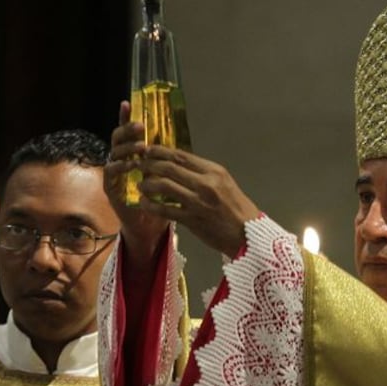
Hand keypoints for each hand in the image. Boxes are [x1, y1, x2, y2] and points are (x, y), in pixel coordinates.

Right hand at [106, 101, 169, 264]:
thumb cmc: (161, 201)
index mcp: (133, 155)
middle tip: (140, 126)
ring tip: (141, 147)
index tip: (127, 102)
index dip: (125, 118)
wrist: (150, 227)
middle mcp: (120, 161)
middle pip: (118, 138)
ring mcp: (113, 174)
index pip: (129, 133)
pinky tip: (131, 165)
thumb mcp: (168, 178)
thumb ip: (169, 161)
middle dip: (127, 129)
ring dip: (127, 148)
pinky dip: (120, 167)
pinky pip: (110, 172)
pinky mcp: (110, 188)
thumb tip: (180, 143)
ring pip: (114, 153)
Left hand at [134, 146, 260, 257]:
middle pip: (169, 167)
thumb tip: (176, 165)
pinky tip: (145, 203)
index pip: (181, 155)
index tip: (148, 150)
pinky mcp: (192, 220)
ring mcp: (198, 202)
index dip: (160, 151)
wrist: (247, 235)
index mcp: (214, 171)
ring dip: (147, 184)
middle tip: (139, 166)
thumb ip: (202, 173)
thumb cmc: (236, 208)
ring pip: (164, 186)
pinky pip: (164, 209)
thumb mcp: (224, 183)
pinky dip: (150, 205)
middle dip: (149, 165)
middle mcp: (206, 184)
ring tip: (141, 184)